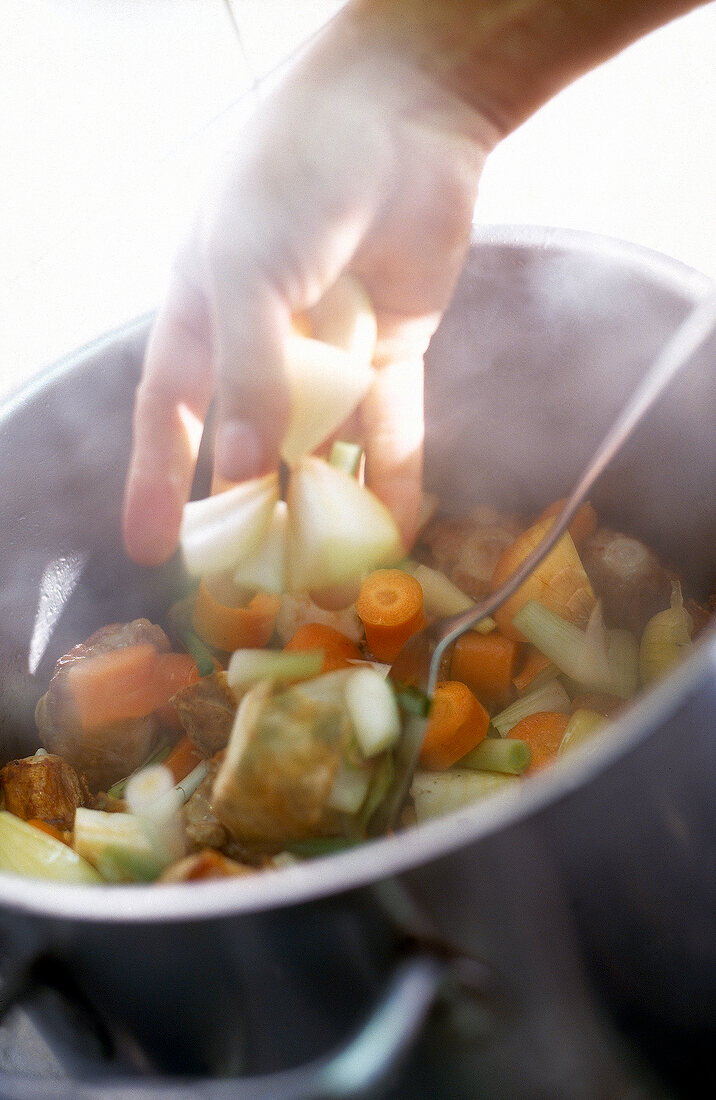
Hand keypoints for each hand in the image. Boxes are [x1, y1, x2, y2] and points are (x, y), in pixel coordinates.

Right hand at [122, 8, 497, 566]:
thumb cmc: (296, 177)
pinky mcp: (393, 347)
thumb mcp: (249, 273)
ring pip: (323, 443)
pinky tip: (398, 525)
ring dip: (326, 503)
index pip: (168, 413)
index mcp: (203, 315)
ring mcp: (329, 347)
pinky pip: (392, 423)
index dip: (157, 480)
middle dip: (250, 508)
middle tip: (254, 577)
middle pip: (248, 442)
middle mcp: (262, 340)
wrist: (403, 113)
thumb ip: (247, 375)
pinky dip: (396, 471)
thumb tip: (247, 475)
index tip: (151, 548)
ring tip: (330, 572)